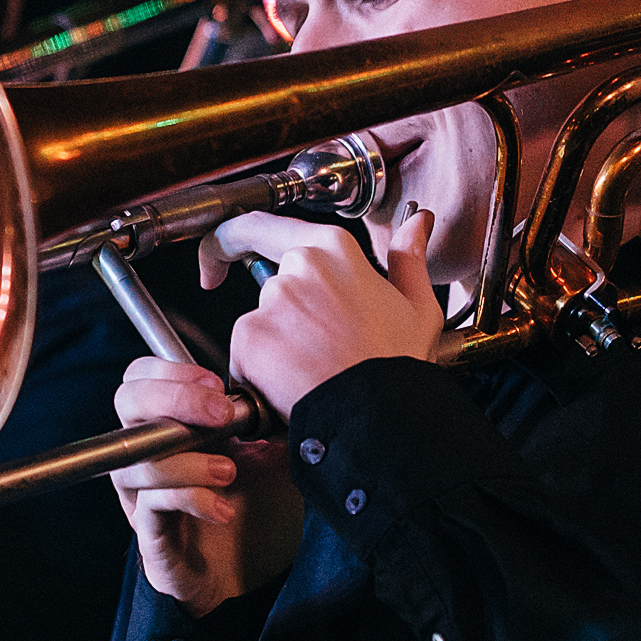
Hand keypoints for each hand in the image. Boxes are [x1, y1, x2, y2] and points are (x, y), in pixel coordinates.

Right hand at [111, 358, 304, 612]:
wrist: (253, 573)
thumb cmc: (253, 509)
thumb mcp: (266, 453)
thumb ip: (262, 420)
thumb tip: (275, 388)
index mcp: (169, 426)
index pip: (140, 379)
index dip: (170, 372)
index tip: (216, 385)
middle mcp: (147, 454)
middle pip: (127, 403)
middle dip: (173, 399)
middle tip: (221, 415)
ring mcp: (142, 493)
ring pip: (138, 458)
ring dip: (188, 460)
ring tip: (228, 472)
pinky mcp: (149, 531)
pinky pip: (153, 503)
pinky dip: (190, 498)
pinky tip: (222, 508)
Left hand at [214, 209, 441, 415]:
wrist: (378, 416)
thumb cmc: (396, 366)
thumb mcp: (417, 306)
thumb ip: (408, 258)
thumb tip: (418, 224)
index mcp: (334, 249)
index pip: (262, 228)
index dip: (232, 241)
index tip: (221, 259)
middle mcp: (297, 267)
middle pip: (270, 288)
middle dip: (285, 318)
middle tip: (316, 350)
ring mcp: (271, 302)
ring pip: (259, 322)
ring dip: (276, 347)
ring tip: (316, 370)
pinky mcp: (249, 337)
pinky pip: (244, 354)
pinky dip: (259, 373)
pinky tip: (295, 384)